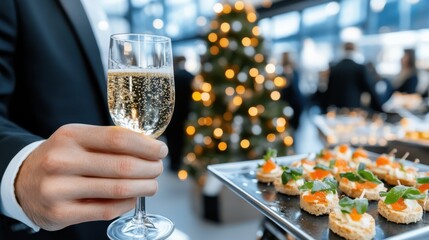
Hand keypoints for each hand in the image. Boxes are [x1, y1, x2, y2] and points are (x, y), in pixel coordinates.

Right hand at [14, 124, 167, 230]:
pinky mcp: (61, 213)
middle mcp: (62, 161)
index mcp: (70, 136)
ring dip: (144, 187)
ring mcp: (59, 189)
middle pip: (123, 166)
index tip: (161, 150)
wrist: (24, 182)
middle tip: (159, 169)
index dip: (147, 145)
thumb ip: (109, 141)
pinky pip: (107, 210)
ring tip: (152, 185)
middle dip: (150, 168)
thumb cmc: (62, 158)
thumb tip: (150, 146)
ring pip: (118, 190)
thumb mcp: (78, 139)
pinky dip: (127, 204)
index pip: (119, 138)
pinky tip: (133, 198)